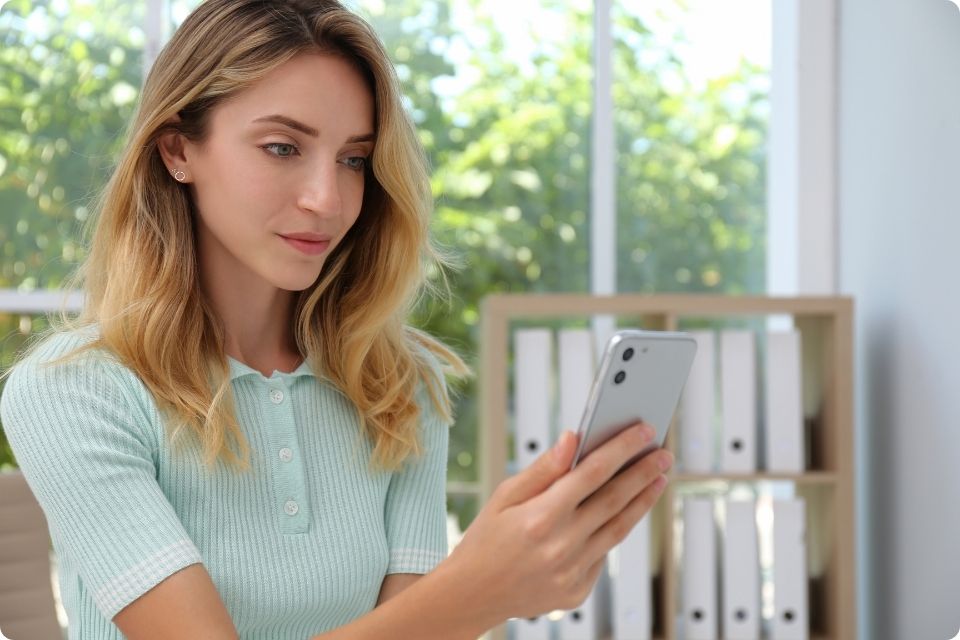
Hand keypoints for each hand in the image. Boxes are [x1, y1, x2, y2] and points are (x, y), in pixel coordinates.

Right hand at [447, 423, 671, 623]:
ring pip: (618, 529)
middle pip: (614, 500)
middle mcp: (560, 546)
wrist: (472, 594)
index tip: (643, 431)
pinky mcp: (577, 591)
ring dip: (642, 501)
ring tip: (658, 479)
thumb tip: (573, 438)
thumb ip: (544, 469)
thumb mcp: (505, 496)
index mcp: (540, 517)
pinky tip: (626, 511)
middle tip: (663, 454)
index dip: (622, 449)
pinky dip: (616, 530)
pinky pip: (603, 554)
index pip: (593, 473)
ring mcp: (571, 572)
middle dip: (643, 472)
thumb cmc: (486, 539)